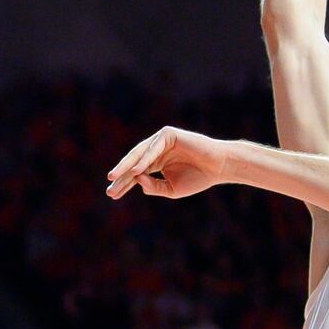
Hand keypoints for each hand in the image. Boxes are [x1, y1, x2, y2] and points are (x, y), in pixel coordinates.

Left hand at [106, 127, 232, 200]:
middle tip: (110, 188)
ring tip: (115, 178)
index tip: (112, 194)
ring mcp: (161, 140)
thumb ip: (153, 186)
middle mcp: (156, 150)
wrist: (219, 167)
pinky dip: (144, 160)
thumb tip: (136, 179)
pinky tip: (136, 171)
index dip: (124, 184)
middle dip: (121, 176)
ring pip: (139, 154)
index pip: (135, 173)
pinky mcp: (168, 134)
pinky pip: (153, 149)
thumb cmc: (198, 178)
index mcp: (156, 161)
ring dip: (127, 167)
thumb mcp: (171, 189)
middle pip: (133, 163)